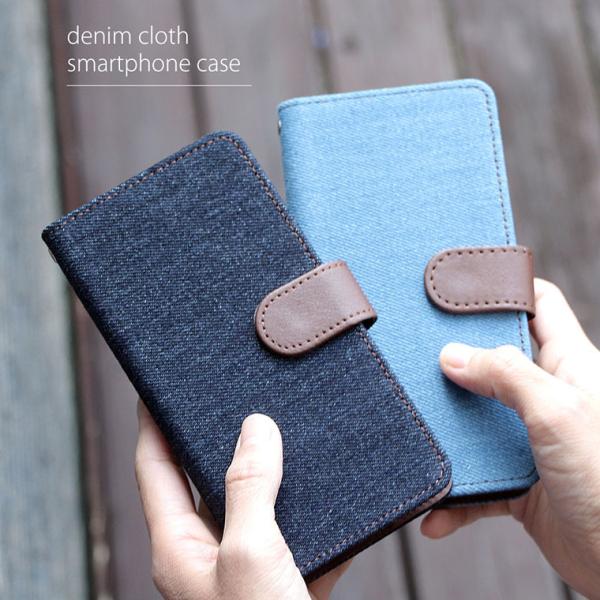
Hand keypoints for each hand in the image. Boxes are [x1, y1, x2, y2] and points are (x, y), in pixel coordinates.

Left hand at [135, 405, 348, 599]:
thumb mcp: (250, 554)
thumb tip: (255, 428)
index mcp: (179, 546)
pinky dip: (309, 504)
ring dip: (270, 468)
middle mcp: (207, 552)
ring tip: (284, 428)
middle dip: (216, 436)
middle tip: (231, 395)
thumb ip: (249, 488)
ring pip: (254, 501)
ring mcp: (246, 565)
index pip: (155, 466)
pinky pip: (293, 528)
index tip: (157, 385)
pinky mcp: (283, 577)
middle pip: (203, 479)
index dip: (153, 422)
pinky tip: (328, 484)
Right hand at [421, 279, 599, 598]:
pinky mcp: (519, 482)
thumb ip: (506, 377)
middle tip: (417, 354)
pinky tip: (436, 512)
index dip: (506, 288)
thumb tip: (452, 356)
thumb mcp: (558, 412)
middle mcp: (546, 397)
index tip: (462, 284)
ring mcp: (530, 440)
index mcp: (568, 365)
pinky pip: (477, 482)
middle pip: (493, 360)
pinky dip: (456, 497)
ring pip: (477, 421)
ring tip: (418, 433)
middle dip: (456, 359)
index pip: (540, 305)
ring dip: (448, 434)